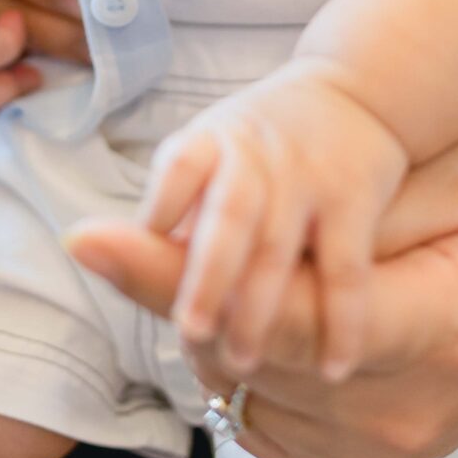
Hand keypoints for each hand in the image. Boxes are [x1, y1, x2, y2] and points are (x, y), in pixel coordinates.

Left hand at [70, 130, 457, 457]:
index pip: (291, 313)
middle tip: (100, 234)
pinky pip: (258, 412)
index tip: (94, 237)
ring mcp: (375, 455)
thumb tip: (272, 210)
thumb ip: (378, 199)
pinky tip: (254, 308)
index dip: (184, 279)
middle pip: (251, 354)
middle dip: (168, 292)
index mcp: (446, 326)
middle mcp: (403, 411)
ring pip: (243, 385)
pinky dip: (235, 356)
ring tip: (205, 259)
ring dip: (204, 320)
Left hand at [139, 63, 408, 383]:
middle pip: (230, 214)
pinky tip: (330, 367)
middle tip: (191, 331)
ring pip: (279, 244)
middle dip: (209, 274)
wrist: (354, 91)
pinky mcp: (354, 197)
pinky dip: (340, 319)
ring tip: (240, 361)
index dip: (162, 204)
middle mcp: (256, 155)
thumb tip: (103, 264)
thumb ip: (175, 208)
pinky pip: (345, 267)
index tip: (144, 249)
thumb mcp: (213, 150)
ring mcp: (306, 176)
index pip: (180, 167)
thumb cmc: (262, 145)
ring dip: (259, 306)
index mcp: (210, 143)